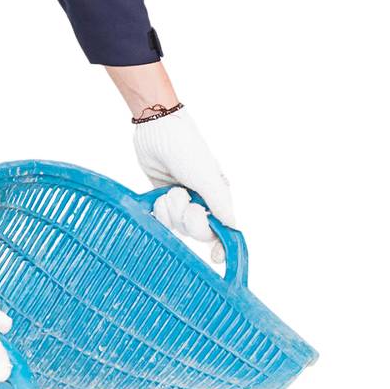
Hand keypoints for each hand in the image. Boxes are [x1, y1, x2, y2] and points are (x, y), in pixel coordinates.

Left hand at [132, 107, 237, 263]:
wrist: (156, 130)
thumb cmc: (187, 149)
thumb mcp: (207, 176)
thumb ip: (219, 203)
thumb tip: (233, 227)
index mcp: (218, 196)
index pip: (223, 229)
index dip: (221, 246)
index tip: (215, 258)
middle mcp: (201, 201)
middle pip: (198, 231)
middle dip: (189, 218)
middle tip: (184, 198)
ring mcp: (181, 200)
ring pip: (177, 226)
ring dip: (171, 210)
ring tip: (170, 190)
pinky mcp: (162, 198)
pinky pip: (162, 218)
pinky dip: (159, 210)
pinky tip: (159, 197)